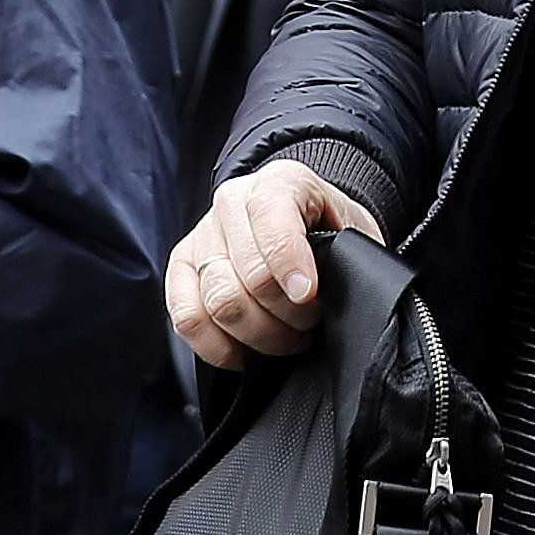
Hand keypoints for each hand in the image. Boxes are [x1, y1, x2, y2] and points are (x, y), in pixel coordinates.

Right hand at [164, 159, 386, 370]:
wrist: (305, 223)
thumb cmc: (331, 231)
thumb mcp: (352, 229)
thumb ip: (347, 252)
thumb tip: (328, 293)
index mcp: (280, 181)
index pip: (272, 218)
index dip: (290, 263)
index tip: (308, 295)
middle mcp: (233, 201)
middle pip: (248, 273)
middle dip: (286, 313)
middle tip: (310, 323)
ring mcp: (203, 234)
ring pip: (219, 301)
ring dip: (259, 333)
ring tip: (286, 336)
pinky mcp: (182, 268)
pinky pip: (186, 316)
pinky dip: (217, 346)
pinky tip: (245, 353)